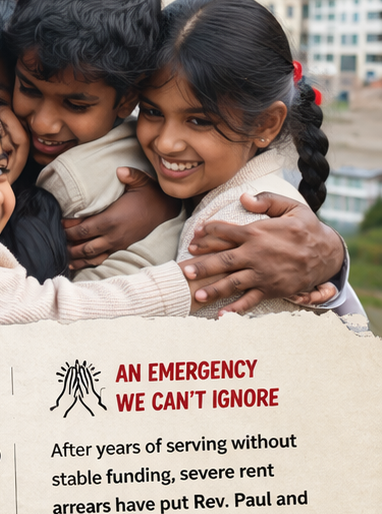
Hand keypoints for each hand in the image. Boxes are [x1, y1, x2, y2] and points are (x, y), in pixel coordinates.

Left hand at [64, 168, 179, 269]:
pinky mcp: (121, 248)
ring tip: (62, 256)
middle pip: (84, 245)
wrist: (165, 210)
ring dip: (76, 256)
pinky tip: (76, 264)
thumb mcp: (142, 182)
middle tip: (55, 240)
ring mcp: (117, 244)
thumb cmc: (150, 195)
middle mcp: (113, 235)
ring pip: (91, 255)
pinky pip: (101, 259)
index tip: (59, 225)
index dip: (68, 229)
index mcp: (112, 219)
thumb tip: (119, 170)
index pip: (83, 229)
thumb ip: (130, 175)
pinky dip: (88, 263)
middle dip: (68, 243)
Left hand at [182, 193, 344, 312]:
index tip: (195, 236)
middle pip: (223, 260)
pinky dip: (236, 309)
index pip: (225, 232)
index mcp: (258, 233)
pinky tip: (221, 315)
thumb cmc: (306, 228)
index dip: (208, 232)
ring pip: (233, 282)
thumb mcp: (292, 207)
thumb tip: (243, 197)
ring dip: (214, 289)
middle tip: (185, 271)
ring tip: (197, 295)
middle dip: (202, 265)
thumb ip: (267, 200)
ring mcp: (263, 273)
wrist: (328, 254)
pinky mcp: (271, 288)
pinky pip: (250, 300)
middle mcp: (257, 254)